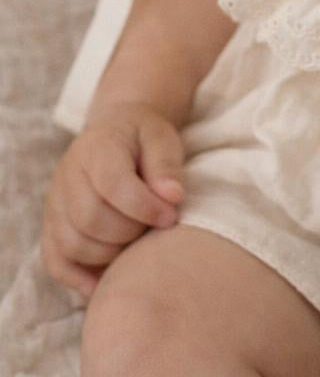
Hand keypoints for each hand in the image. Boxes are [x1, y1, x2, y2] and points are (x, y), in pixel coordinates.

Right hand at [41, 101, 185, 300]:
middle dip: (129, 232)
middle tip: (152, 228)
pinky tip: (106, 279)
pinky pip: (55, 262)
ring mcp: (54, 205)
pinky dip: (79, 278)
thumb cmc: (142, 139)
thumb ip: (166, 165)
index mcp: (95, 149)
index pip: (113, 185)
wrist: (115, 134)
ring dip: (109, 254)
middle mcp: (66, 177)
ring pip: (72, 245)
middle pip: (90, 220)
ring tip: (135, 242)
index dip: (144, 207)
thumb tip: (173, 197)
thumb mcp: (160, 138)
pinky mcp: (51, 228)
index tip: (171, 217)